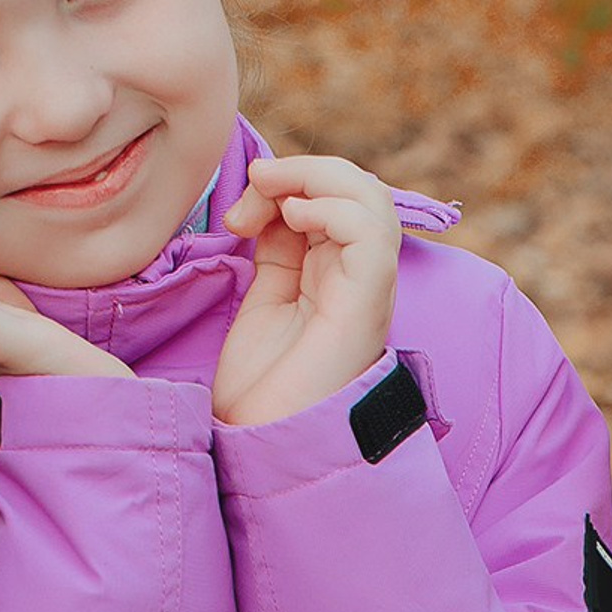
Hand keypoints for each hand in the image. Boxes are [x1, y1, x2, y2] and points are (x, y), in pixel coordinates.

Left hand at [213, 154, 402, 426]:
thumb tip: (267, 202)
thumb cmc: (265, 387)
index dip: (288, 184)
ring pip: (372, 199)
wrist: (269, 440)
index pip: (333, 199)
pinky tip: (294, 222)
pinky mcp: (367, 298)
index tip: (239, 212)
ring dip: (318, 179)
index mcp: (336, 274)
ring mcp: (367, 287)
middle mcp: (359, 276)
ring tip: (274, 197)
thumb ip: (273, 250)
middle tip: (256, 187)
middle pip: (358, 189)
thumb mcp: (263, 299)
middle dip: (304, 171)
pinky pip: (370, 231)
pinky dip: (331, 208)